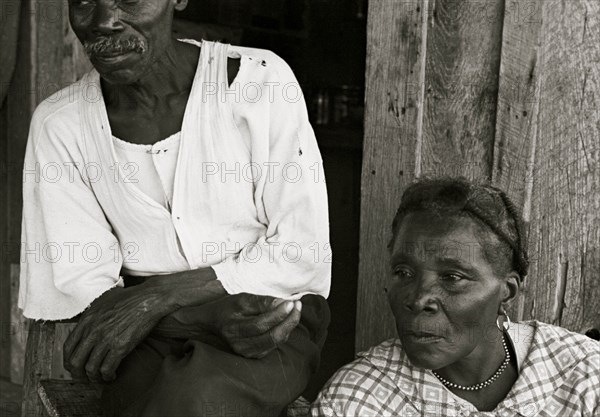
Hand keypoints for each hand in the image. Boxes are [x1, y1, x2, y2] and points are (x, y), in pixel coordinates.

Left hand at [63, 286, 169, 381]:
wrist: (148, 300)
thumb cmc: (130, 298)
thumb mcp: (104, 300)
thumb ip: (93, 313)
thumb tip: (89, 322)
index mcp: (87, 320)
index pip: (68, 347)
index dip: (68, 361)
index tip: (73, 366)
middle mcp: (93, 331)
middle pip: (75, 362)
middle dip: (78, 374)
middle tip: (84, 378)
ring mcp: (106, 340)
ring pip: (90, 368)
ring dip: (94, 378)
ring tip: (100, 378)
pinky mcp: (120, 347)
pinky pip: (107, 368)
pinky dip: (107, 376)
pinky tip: (111, 375)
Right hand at [163, 293, 301, 358]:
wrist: (212, 324)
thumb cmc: (228, 308)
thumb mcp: (241, 299)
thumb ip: (261, 302)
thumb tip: (283, 303)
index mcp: (234, 328)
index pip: (261, 324)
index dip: (278, 314)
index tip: (291, 302)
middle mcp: (239, 344)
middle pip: (271, 336)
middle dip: (289, 321)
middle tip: (298, 306)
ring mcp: (246, 352)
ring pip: (275, 342)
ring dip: (289, 326)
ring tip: (296, 311)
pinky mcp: (253, 355)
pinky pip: (273, 346)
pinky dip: (283, 333)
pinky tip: (286, 322)